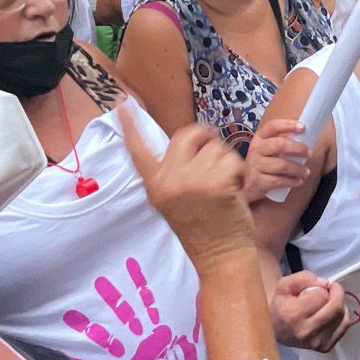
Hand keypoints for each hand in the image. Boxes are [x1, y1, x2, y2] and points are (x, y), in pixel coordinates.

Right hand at [120, 111, 254, 267]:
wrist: (220, 256)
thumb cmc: (203, 229)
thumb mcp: (175, 201)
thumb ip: (175, 174)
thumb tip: (188, 143)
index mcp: (154, 185)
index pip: (138, 150)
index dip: (130, 125)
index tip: (121, 103)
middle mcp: (168, 181)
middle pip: (186, 135)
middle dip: (205, 138)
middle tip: (214, 153)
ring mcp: (191, 181)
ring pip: (214, 147)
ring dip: (225, 161)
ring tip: (223, 186)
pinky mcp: (215, 183)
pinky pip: (231, 159)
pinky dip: (238, 171)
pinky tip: (235, 189)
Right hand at [244, 117, 310, 200]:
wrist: (246, 184)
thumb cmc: (262, 163)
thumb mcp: (267, 149)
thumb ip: (281, 142)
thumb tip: (305, 138)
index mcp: (259, 138)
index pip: (273, 126)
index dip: (288, 125)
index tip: (303, 127)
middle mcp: (255, 149)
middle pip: (280, 144)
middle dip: (298, 148)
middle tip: (309, 153)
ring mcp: (255, 165)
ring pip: (282, 165)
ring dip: (298, 169)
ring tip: (306, 172)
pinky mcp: (257, 181)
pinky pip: (279, 181)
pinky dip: (291, 181)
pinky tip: (298, 181)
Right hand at [272, 270, 352, 350]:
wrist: (275, 328)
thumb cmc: (281, 304)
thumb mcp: (285, 284)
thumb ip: (304, 278)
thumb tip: (326, 283)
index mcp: (292, 315)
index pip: (321, 295)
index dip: (319, 288)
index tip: (313, 289)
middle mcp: (305, 332)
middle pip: (335, 307)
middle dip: (335, 293)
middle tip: (329, 289)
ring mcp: (316, 342)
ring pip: (342, 316)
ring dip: (338, 304)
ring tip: (327, 302)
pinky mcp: (325, 347)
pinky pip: (344, 326)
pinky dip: (341, 316)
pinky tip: (331, 313)